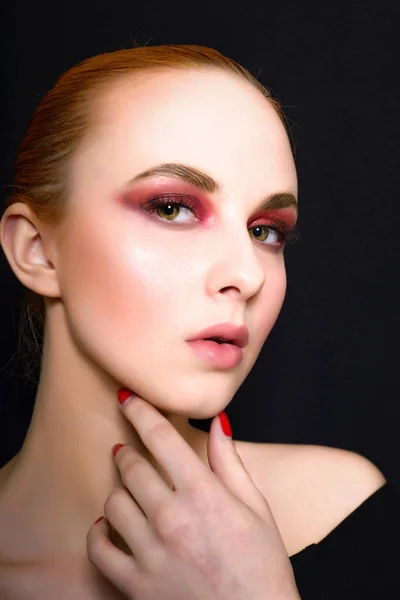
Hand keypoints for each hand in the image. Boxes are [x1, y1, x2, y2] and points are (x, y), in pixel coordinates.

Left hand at [86, 392, 300, 599]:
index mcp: (203, 495)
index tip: (127, 398)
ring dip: (119, 491)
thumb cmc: (261, 567)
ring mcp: (150, 553)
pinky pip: (99, 548)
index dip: (140, 410)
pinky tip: (108, 526)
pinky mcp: (135, 585)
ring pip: (113, 502)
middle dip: (127, 451)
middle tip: (128, 450)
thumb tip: (218, 422)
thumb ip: (230, 462)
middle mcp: (172, 518)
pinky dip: (98, 533)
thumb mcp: (256, 508)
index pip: (161, 437)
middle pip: (131, 466)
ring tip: (129, 492)